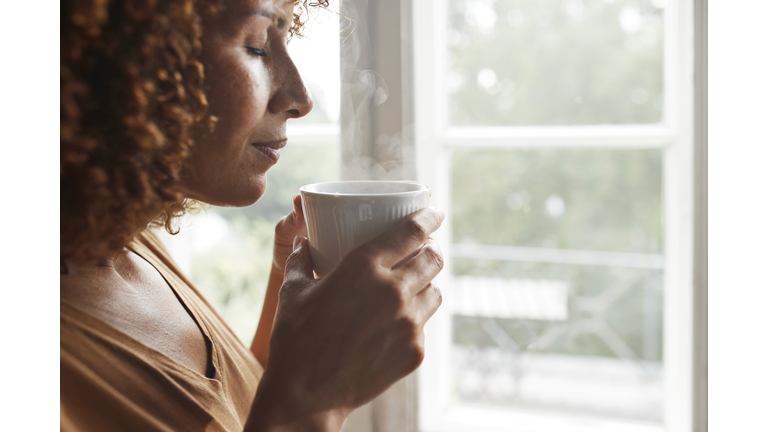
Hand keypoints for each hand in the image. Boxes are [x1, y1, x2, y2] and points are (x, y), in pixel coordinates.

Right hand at [247, 207, 445, 430]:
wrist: (305, 396)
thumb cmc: (294, 339)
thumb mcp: (292, 290)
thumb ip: (300, 258)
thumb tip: (304, 240)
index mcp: (364, 267)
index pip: (413, 231)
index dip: (429, 217)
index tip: (434, 212)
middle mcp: (393, 291)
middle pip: (433, 257)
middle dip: (432, 248)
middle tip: (422, 248)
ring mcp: (408, 323)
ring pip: (436, 291)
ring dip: (427, 283)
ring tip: (412, 285)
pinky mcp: (414, 351)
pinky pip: (424, 324)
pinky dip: (414, 318)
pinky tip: (396, 322)